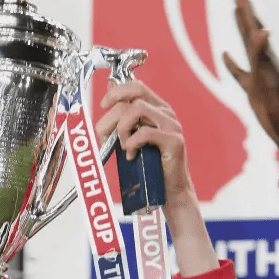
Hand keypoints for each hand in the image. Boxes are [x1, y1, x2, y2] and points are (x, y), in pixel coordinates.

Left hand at [97, 79, 192, 200]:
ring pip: (137, 110)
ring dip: (121, 129)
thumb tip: (109, 96)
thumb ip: (123, 120)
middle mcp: (167, 113)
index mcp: (158, 109)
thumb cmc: (150, 167)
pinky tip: (131, 155)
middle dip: (111, 118)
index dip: (116, 92)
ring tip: (123, 146)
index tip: (104, 105)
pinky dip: (132, 143)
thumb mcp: (131, 139)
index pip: (136, 87)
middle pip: (133, 99)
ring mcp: (172, 126)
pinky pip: (145, 132)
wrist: (170, 191)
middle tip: (105, 137)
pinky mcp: (174, 141)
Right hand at [223, 0, 278, 151]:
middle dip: (245, 15)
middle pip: (252, 34)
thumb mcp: (268, 80)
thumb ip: (262, 55)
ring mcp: (258, 76)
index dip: (247, 13)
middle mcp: (263, 64)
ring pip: (247, 49)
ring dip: (241, 32)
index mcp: (266, 59)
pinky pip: (239, 72)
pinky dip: (232, 63)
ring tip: (235, 17)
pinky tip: (226, 56)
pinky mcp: (253, 90)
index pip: (254, 30)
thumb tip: (262, 30)